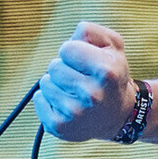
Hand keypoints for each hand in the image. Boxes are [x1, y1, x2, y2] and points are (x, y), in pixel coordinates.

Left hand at [37, 22, 139, 140]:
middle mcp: (92, 95)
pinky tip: (66, 104)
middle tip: (80, 79)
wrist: (118, 115)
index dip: (74, 51)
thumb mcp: (112, 45)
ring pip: (45, 83)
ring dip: (56, 84)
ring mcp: (75, 113)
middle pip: (54, 66)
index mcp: (106, 71)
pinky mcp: (59, 127)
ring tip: (75, 92)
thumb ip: (91, 31)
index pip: (66, 48)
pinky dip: (48, 99)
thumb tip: (73, 36)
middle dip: (64, 68)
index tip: (85, 62)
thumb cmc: (111, 73)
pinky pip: (38, 99)